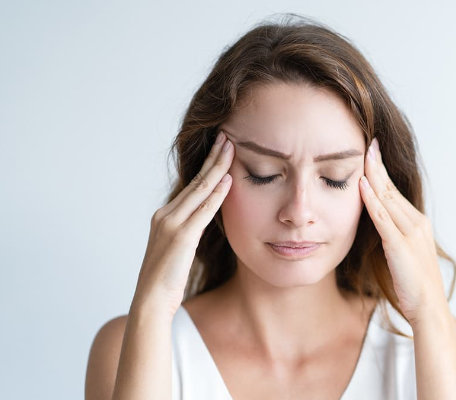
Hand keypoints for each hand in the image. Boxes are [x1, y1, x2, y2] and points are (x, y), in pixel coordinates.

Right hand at [132, 131, 233, 316]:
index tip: (221, 149)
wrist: (151, 302)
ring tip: (231, 148)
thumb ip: (190, 231)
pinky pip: (203, 211)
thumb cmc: (167, 279)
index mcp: (165, 216)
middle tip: (228, 137)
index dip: (207, 166)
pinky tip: (228, 181)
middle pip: (195, 181)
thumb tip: (207, 220)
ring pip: (200, 190)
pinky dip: (217, 195)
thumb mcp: (177, 249)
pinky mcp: (181, 237)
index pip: (191, 185)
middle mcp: (165, 215)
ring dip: (217, 168)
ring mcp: (171, 224)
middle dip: (213, 158)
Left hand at [358, 137, 446, 324]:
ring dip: (374, 175)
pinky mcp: (400, 246)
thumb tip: (377, 219)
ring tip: (364, 155)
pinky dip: (372, 201)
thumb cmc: (414, 283)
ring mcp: (409, 233)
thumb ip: (393, 234)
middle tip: (369, 143)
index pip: (395, 191)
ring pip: (388, 198)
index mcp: (417, 223)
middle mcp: (416, 223)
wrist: (429, 308)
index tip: (373, 153)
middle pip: (392, 189)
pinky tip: (363, 186)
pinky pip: (383, 219)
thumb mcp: (403, 252)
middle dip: (378, 165)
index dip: (382, 172)